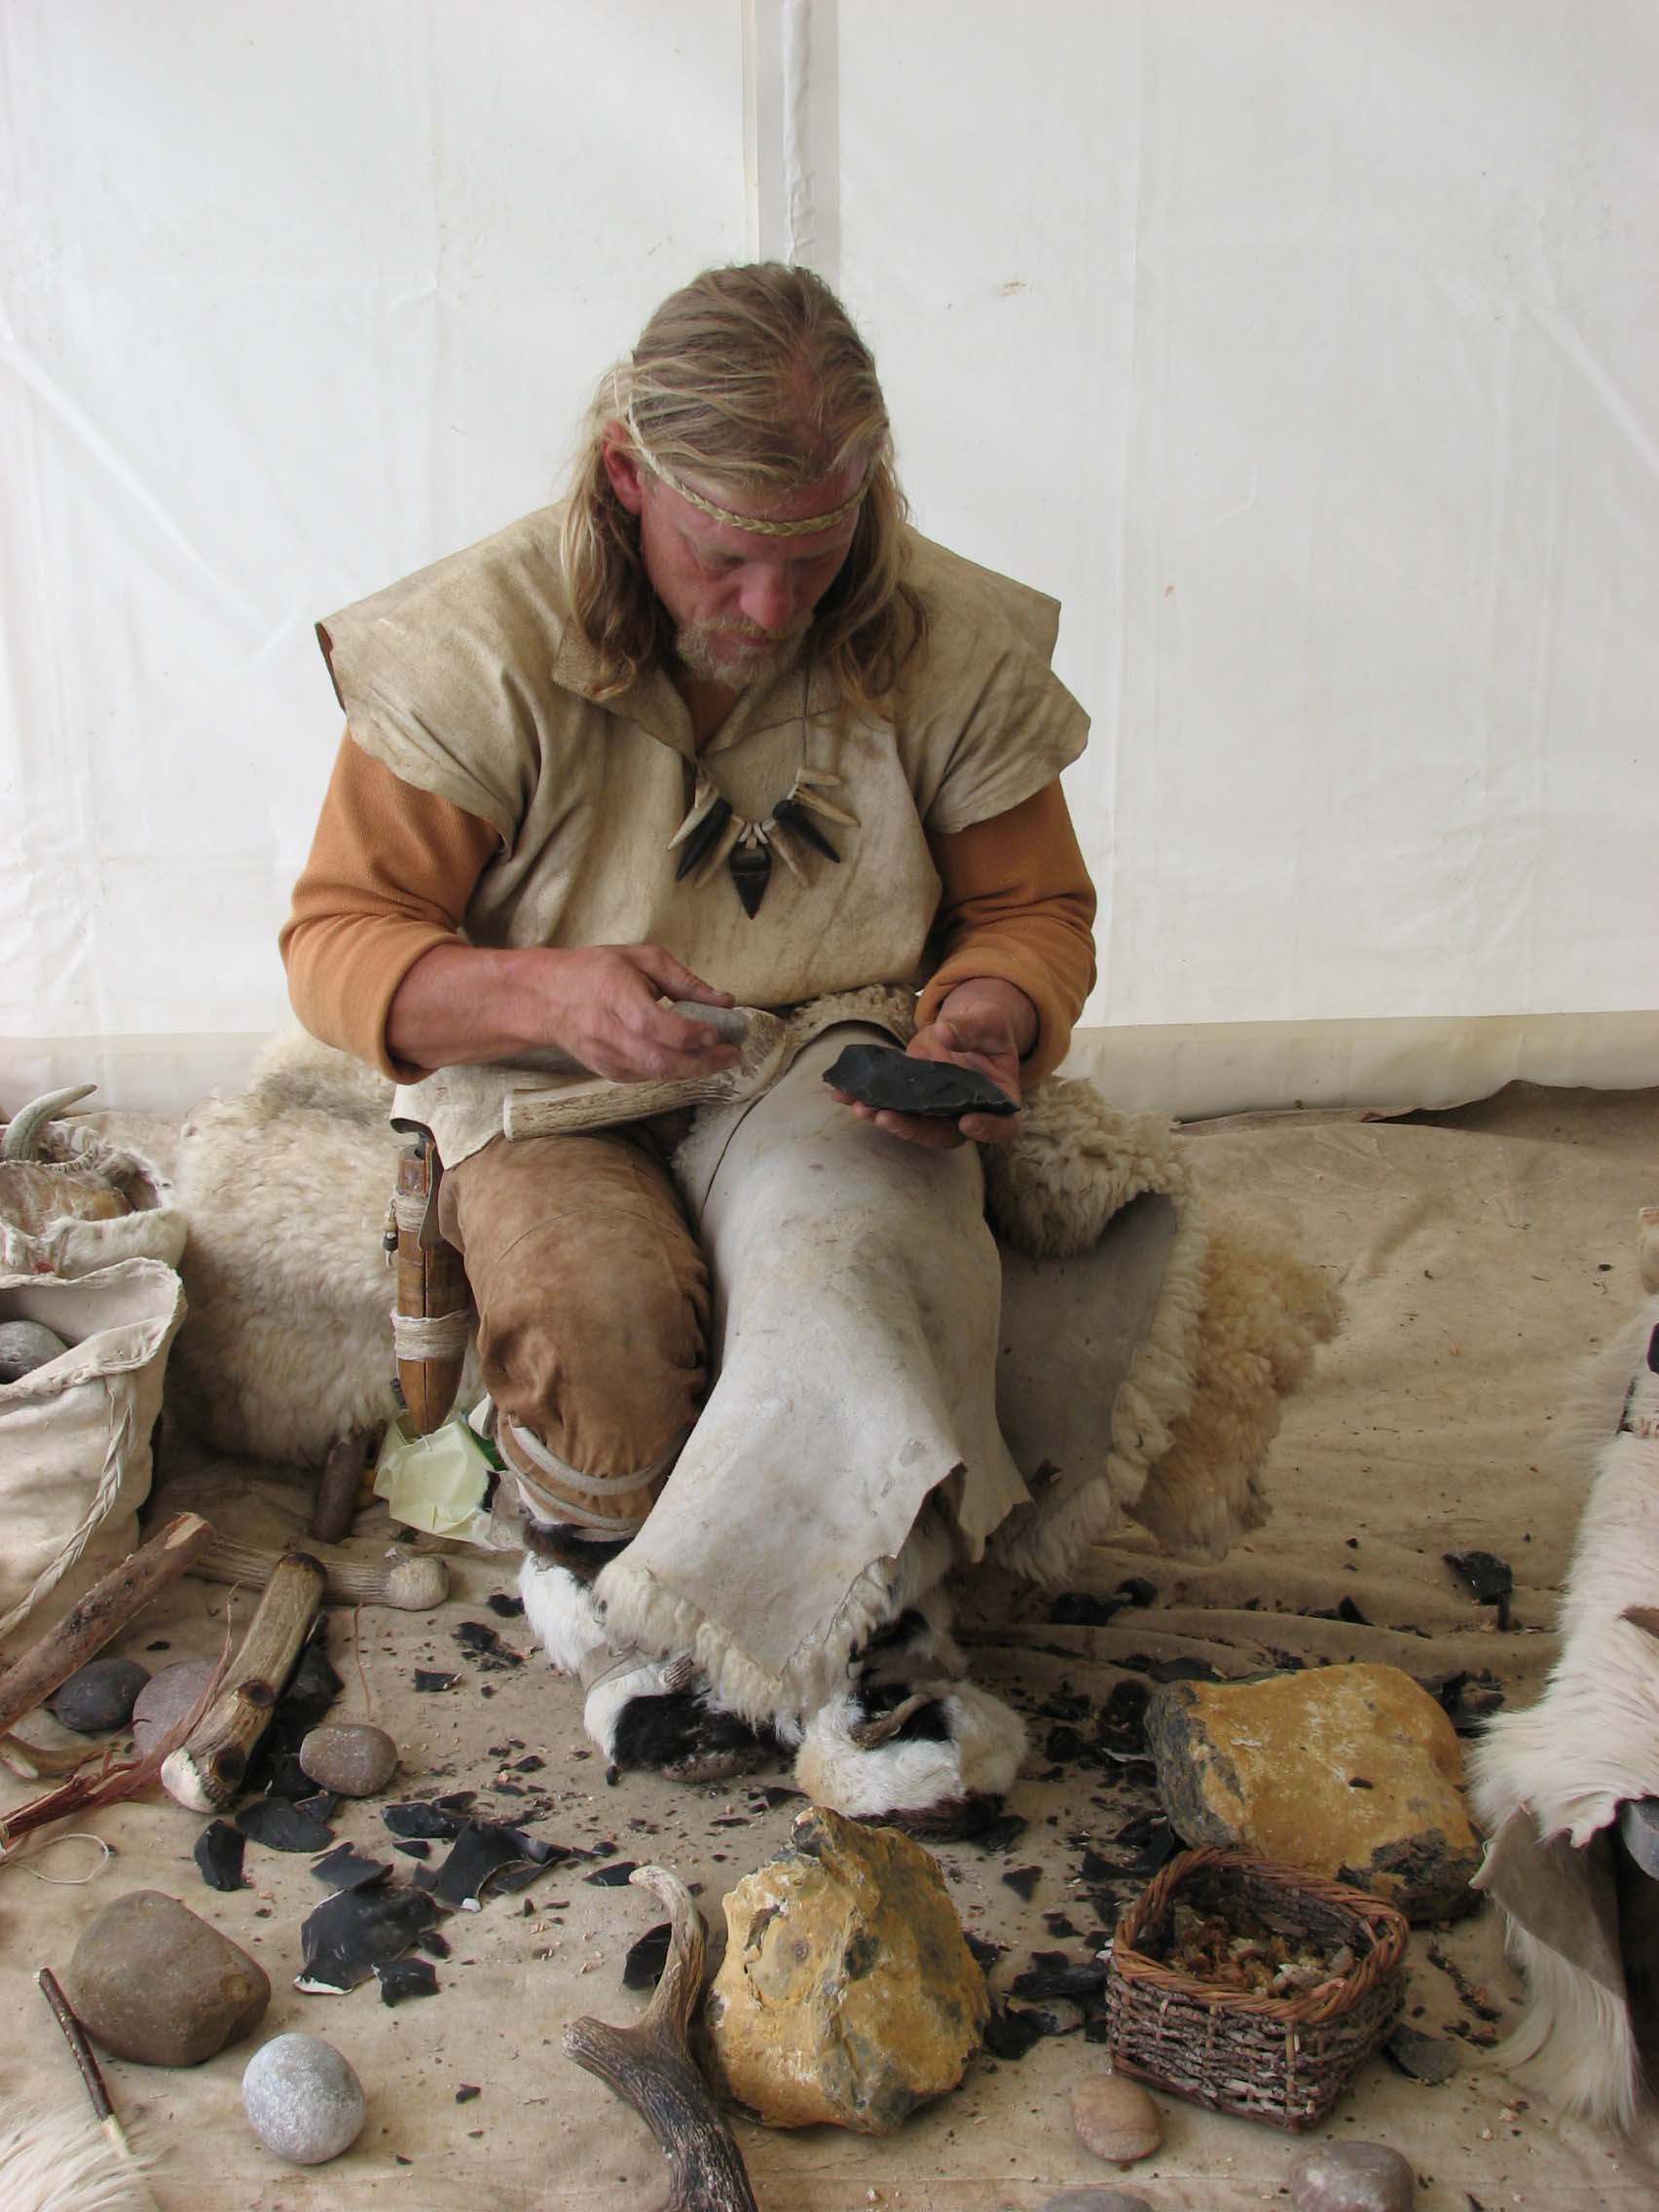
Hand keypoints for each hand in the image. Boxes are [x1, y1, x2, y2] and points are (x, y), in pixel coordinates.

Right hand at [385, 940, 738, 1082]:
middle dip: (702, 1063)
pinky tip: (691, 1061)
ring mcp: (605, 1056)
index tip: (718, 1031)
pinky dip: (673, 1072)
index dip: (690, 1034)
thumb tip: (726, 1001)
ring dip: (693, 1071)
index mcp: (615, 995)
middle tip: (733, 1055)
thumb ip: (685, 981)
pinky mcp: (606, 1071)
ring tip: (720, 1059)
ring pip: (655, 1075)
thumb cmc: (597, 971)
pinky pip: (647, 1077)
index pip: (655, 1025)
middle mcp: (607, 1031)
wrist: (546, 998)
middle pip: (659, 1060)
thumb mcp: (642, 959)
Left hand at [831, 979, 1032, 1149]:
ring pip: (913, 1123)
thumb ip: (972, 1027)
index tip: (967, 1122)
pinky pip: (890, 1105)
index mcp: (998, 1100)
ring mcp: (936, 1111)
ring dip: (884, 1117)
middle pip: (944, 1133)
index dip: (987, 1129)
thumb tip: (945, 1033)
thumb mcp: (988, 1021)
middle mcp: (967, 1114)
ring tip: (859, 1106)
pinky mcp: (912, 1100)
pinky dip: (866, 1100)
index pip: (1002, 1126)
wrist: (965, 1028)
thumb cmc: (987, 1029)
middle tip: (885, 1117)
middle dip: (912, 1128)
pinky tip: (842, 1093)